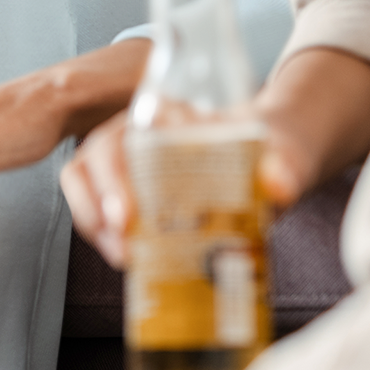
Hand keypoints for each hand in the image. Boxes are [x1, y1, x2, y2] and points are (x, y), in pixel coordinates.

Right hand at [60, 47, 369, 268]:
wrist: (272, 157)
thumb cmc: (270, 150)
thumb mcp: (284, 152)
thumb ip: (285, 166)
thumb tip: (279, 187)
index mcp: (171, 110)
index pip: (128, 128)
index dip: (119, 169)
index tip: (130, 211)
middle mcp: (137, 127)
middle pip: (98, 152)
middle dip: (102, 195)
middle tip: (124, 233)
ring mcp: (125, 156)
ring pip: (83, 175)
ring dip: (92, 216)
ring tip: (122, 254)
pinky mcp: (124, 186)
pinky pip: (94, 203)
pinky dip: (101, 231)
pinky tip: (126, 258)